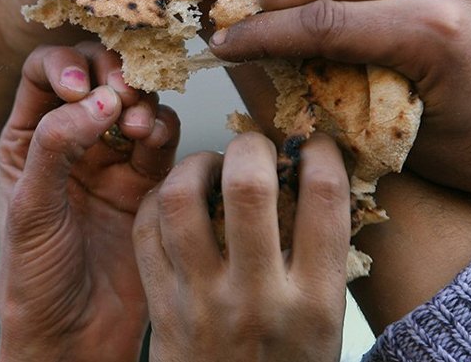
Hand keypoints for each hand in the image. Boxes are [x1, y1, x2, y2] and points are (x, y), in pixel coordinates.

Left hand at [0, 42, 179, 361]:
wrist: (75, 335)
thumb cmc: (36, 278)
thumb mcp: (31, 208)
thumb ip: (57, 147)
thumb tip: (98, 100)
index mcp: (27, 139)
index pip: (44, 71)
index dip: (66, 64)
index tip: (82, 88)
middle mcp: (70, 141)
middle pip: (96, 75)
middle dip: (111, 74)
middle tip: (122, 94)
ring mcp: (111, 160)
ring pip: (134, 103)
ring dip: (140, 102)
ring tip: (136, 128)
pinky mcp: (148, 183)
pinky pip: (161, 139)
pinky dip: (162, 129)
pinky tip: (154, 142)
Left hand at [134, 133, 347, 361]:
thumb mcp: (325, 325)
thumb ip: (322, 257)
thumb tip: (315, 179)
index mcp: (314, 301)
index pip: (323, 200)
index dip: (321, 153)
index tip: (315, 145)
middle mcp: (256, 298)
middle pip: (249, 187)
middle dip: (252, 147)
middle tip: (254, 148)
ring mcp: (201, 302)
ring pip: (181, 201)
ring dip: (195, 165)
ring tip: (210, 165)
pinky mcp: (160, 307)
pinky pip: (145, 231)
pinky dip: (157, 198)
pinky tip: (176, 196)